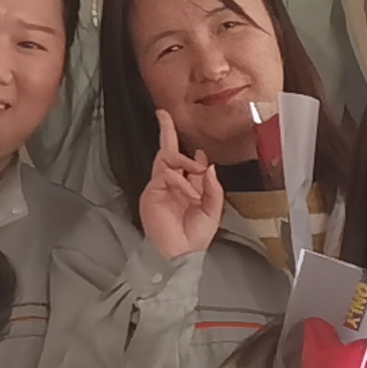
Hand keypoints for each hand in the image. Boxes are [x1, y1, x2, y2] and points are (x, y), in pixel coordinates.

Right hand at [137, 110, 224, 260]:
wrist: (178, 253)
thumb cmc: (195, 237)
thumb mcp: (213, 211)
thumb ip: (214, 188)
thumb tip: (210, 166)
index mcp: (190, 188)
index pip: (190, 164)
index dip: (197, 156)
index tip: (203, 155)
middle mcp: (174, 183)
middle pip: (169, 152)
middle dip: (167, 131)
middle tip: (164, 114)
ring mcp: (161, 186)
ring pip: (167, 158)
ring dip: (186, 160)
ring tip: (197, 172)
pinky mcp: (152, 191)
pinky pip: (166, 174)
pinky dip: (180, 180)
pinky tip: (188, 192)